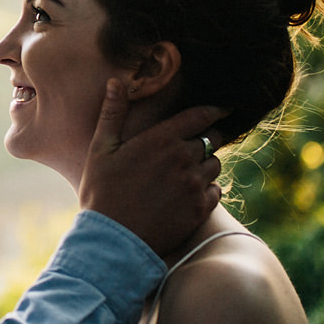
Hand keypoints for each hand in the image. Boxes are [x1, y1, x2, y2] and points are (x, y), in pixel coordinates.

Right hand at [78, 79, 224, 257]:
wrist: (113, 241)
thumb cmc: (102, 193)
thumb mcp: (101, 150)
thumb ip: (112, 113)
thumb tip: (115, 82)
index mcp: (161, 139)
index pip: (200, 115)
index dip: (215, 109)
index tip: (223, 108)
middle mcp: (183, 159)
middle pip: (211, 139)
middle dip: (207, 138)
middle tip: (197, 144)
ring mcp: (194, 185)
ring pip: (215, 165)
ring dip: (206, 165)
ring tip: (187, 173)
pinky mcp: (200, 209)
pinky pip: (216, 191)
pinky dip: (208, 189)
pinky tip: (190, 194)